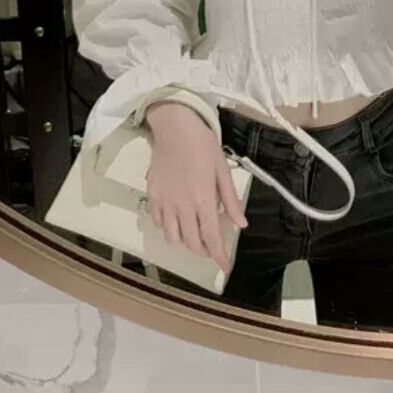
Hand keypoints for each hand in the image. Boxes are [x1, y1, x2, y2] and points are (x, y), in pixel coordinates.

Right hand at [143, 102, 248, 272]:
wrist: (175, 126)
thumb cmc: (202, 144)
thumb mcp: (223, 169)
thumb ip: (230, 199)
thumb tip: (241, 224)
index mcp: (203, 199)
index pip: (211, 237)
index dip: (218, 255)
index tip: (224, 267)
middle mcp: (182, 206)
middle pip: (191, 242)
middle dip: (203, 250)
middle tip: (212, 246)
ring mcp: (164, 202)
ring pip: (172, 237)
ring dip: (185, 241)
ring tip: (194, 232)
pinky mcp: (152, 195)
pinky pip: (157, 222)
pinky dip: (167, 227)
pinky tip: (176, 218)